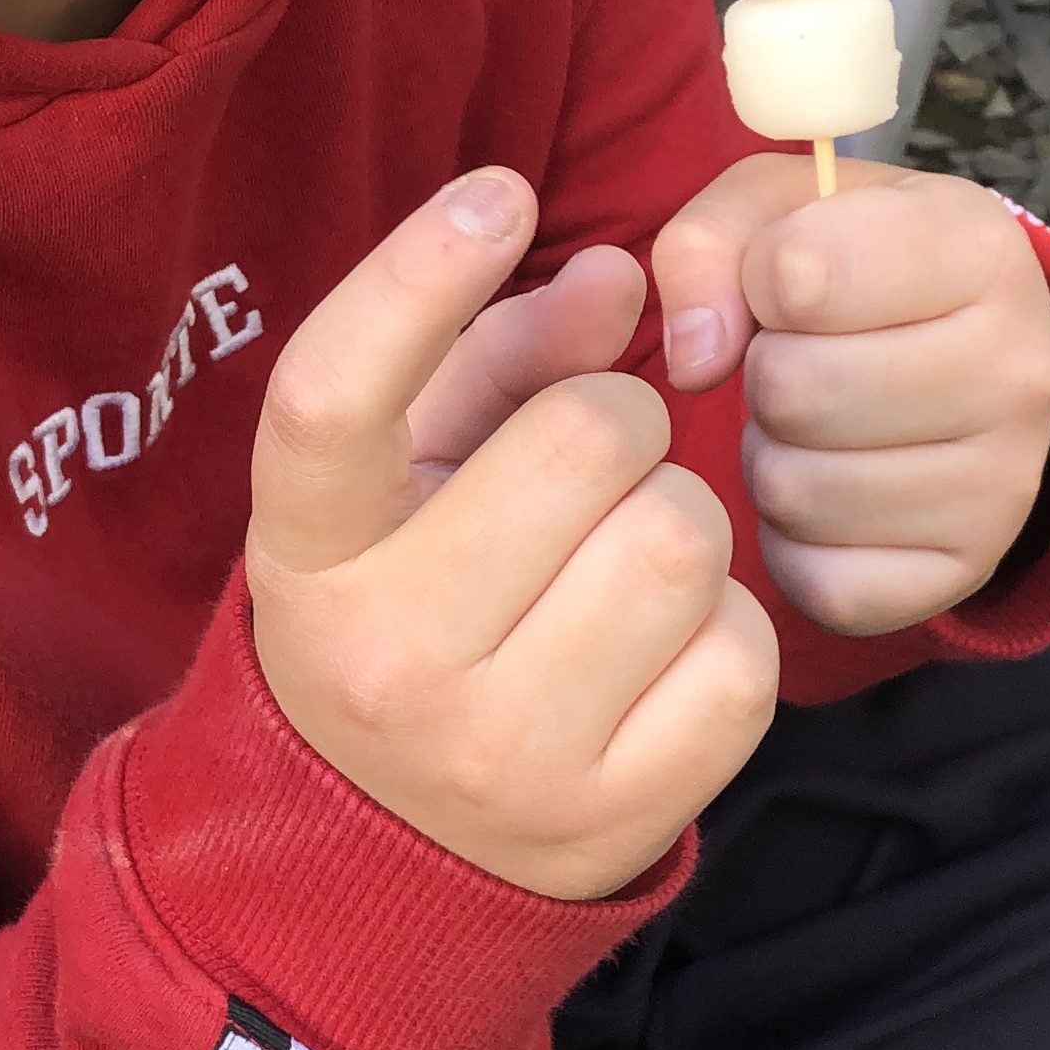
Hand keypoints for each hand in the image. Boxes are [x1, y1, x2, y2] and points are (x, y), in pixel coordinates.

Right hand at [245, 169, 779, 900]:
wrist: (391, 859)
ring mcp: (499, 754)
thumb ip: (497, 360)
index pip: (334, 393)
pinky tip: (660, 650)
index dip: (417, 274)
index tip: (501, 191)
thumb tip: (618, 274)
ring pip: (683, 537)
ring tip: (622, 561)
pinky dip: (725, 630)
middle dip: (618, 421)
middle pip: (582, 439)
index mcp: (308, 556)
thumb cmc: (411, 615)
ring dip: (682, 521)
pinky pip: (741, 655)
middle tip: (592, 465)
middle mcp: (383, 659)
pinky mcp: (611, 821)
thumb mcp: (406, 484)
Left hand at [653, 158, 1049, 636]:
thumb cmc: (855, 267)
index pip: (803, 274)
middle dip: (764, 375)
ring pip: (799, 493)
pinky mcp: (968, 570)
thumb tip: (695, 362)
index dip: (759, 279)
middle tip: (799, 363)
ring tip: (814, 425)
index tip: (790, 283)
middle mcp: (1019, 367)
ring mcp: (1006, 482)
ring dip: (773, 459)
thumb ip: (713, 244)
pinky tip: (829, 492)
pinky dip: (795, 546)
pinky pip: (822, 582)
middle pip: (795, 391)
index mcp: (982, 247)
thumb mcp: (784, 211)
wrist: (962, 357)